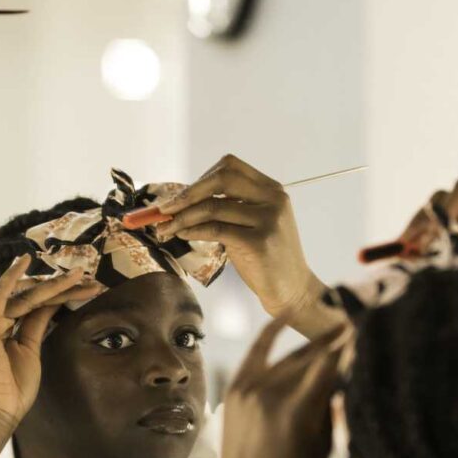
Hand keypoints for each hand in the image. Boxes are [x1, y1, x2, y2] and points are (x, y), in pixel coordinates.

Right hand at [0, 255, 102, 425]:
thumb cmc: (12, 389)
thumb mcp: (30, 348)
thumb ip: (37, 322)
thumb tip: (52, 302)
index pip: (32, 303)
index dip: (59, 294)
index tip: (86, 289)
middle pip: (30, 297)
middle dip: (61, 288)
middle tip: (90, 280)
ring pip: (25, 296)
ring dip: (54, 285)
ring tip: (81, 276)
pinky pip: (0, 294)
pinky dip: (12, 276)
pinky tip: (26, 259)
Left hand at [156, 155, 331, 332]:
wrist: (292, 291)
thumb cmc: (266, 259)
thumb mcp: (253, 224)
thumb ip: (230, 206)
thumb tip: (184, 198)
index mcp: (272, 190)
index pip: (230, 166)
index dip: (201, 178)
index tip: (180, 196)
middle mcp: (273, 199)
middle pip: (221, 178)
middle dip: (187, 193)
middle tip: (164, 209)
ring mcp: (268, 220)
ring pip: (213, 207)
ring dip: (182, 217)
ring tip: (165, 228)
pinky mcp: (259, 242)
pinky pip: (216, 229)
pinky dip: (193, 230)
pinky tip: (181, 235)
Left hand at [168, 315, 352, 457]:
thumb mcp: (322, 450)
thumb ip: (333, 411)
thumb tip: (349, 375)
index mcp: (296, 413)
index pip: (329, 367)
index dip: (349, 347)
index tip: (367, 331)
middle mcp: (270, 395)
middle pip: (310, 358)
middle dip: (335, 341)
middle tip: (358, 324)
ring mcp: (249, 389)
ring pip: (289, 357)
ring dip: (313, 343)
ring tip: (336, 326)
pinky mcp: (236, 388)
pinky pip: (257, 353)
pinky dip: (271, 332)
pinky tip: (287, 315)